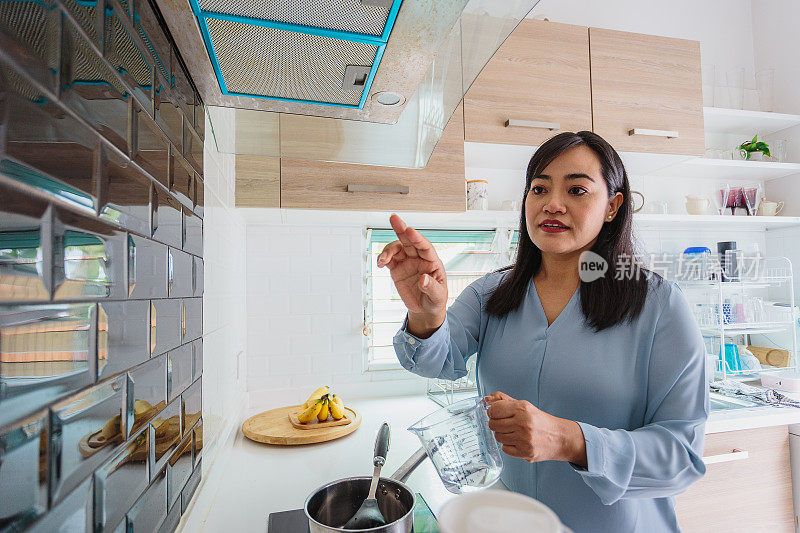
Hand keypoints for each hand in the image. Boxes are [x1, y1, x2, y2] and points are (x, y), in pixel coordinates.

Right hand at [377, 214, 447, 335]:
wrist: (424, 309)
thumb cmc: (435, 300)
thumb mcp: (438, 296)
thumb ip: (431, 287)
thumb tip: (423, 279)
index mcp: (432, 261)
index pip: (425, 246)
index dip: (417, 238)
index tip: (410, 230)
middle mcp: (419, 258)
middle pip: (409, 241)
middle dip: (401, 229)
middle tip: (394, 218)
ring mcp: (407, 262)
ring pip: (397, 248)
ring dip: (388, 250)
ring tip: (382, 261)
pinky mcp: (397, 269)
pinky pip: (389, 260)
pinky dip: (383, 258)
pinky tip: (380, 263)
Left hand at [485, 391, 586, 465]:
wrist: (559, 438)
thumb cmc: (540, 421)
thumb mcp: (524, 406)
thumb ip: (503, 400)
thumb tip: (486, 399)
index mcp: (522, 409)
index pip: (494, 410)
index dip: (492, 412)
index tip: (495, 413)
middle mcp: (523, 423)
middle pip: (493, 424)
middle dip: (496, 424)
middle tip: (505, 424)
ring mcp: (524, 439)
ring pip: (498, 437)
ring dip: (503, 435)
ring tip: (514, 433)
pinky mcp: (525, 452)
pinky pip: (505, 449)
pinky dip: (509, 446)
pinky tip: (518, 441)